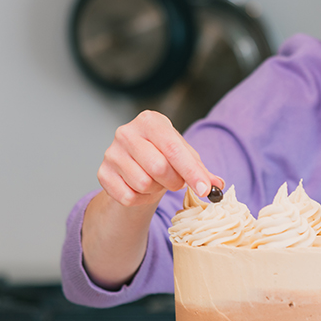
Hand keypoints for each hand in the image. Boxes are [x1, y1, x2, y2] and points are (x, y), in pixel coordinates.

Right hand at [97, 110, 221, 208]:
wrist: (135, 164)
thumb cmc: (164, 156)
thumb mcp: (185, 157)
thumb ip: (202, 171)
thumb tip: (218, 185)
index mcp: (150, 121)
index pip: (174, 149)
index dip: (192, 172)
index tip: (205, 190)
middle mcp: (127, 132)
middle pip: (158, 168)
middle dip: (174, 181)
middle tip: (176, 182)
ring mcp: (111, 152)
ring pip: (143, 184)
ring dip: (156, 190)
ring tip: (156, 181)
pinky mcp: (102, 173)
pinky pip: (128, 197)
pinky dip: (141, 199)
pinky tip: (141, 189)